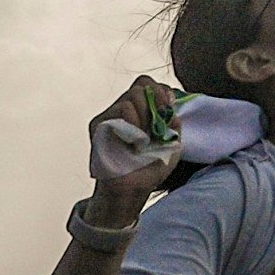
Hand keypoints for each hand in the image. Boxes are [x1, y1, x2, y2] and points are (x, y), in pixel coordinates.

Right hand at [87, 74, 181, 227]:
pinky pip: (122, 108)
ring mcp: (111, 115)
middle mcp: (126, 109)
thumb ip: (174, 123)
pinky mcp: (100, 123)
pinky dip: (134, 121)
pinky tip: (134, 141)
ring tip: (144, 139)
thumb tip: (171, 107)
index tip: (170, 109)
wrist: (131, 191)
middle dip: (157, 101)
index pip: (151, 85)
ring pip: (133, 95)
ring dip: (146, 116)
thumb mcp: (172, 145)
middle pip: (143, 83)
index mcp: (143, 111)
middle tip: (158, 123)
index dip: (162, 92)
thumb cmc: (149, 169)